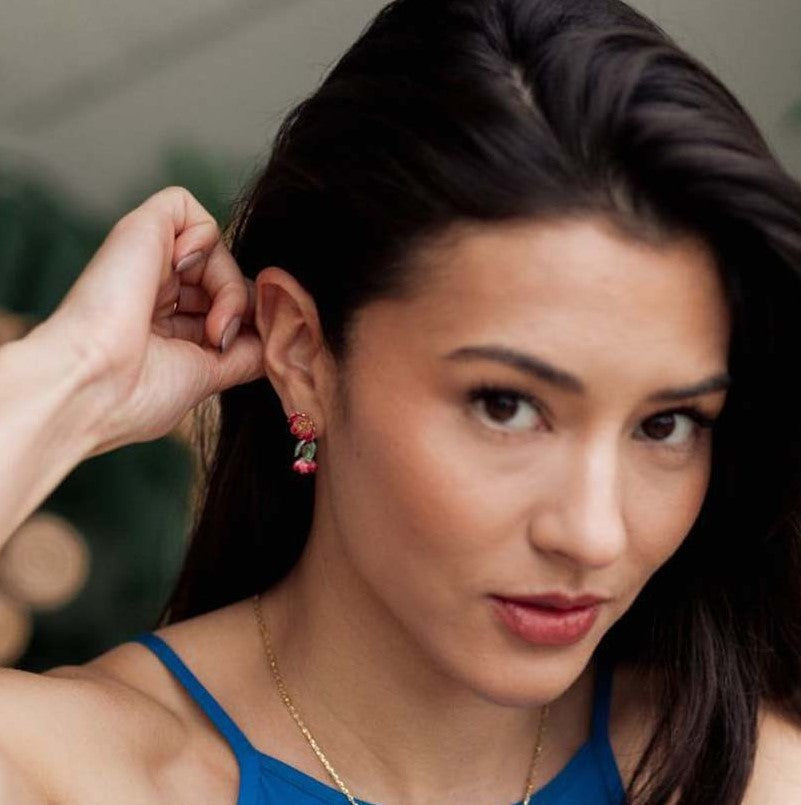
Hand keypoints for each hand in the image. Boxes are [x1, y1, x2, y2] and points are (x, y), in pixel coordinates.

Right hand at [34, 186, 264, 456]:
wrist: (93, 387)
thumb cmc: (138, 395)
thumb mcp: (206, 376)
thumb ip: (245, 354)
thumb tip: (275, 336)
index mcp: (163, 327)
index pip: (223, 307)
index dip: (244, 323)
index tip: (237, 351)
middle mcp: (154, 291)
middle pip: (226, 278)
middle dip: (241, 309)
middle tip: (225, 340)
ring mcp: (146, 260)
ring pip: (217, 251)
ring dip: (231, 290)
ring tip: (214, 327)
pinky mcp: (140, 229)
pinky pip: (187, 208)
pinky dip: (204, 238)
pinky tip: (185, 270)